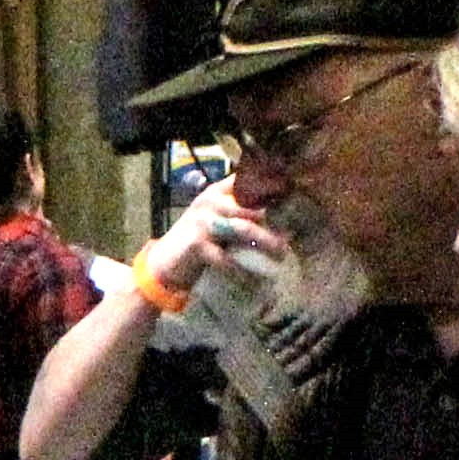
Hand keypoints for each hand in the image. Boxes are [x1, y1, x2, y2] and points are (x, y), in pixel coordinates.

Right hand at [145, 178, 288, 299]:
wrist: (164, 263)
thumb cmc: (196, 242)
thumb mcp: (217, 220)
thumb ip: (240, 214)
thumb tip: (281, 220)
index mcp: (217, 191)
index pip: (248, 180)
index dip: (271, 186)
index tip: (294, 196)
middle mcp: (210, 201)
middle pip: (252, 206)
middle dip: (275, 220)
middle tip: (292, 235)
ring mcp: (202, 221)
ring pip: (243, 229)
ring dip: (266, 242)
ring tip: (281, 254)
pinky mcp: (196, 243)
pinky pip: (226, 258)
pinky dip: (242, 270)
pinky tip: (255, 279)